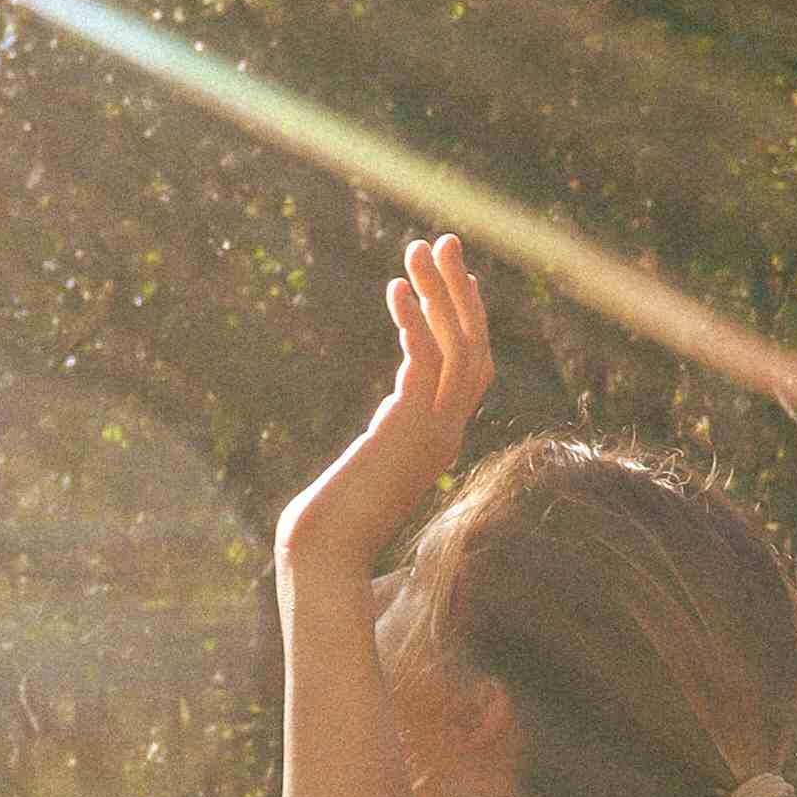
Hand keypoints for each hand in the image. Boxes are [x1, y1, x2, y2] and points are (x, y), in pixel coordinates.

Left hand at [275, 234, 494, 578]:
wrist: (322, 555)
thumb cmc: (332, 525)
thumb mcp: (368, 469)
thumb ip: (387, 439)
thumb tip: (384, 415)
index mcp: (441, 441)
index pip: (471, 371)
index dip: (465, 320)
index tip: (448, 278)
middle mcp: (447, 434)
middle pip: (473, 349)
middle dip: (459, 291)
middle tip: (441, 241)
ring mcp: (434, 435)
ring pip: (457, 349)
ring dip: (440, 293)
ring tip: (419, 251)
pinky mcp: (409, 433)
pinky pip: (423, 364)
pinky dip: (414, 323)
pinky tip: (395, 292)